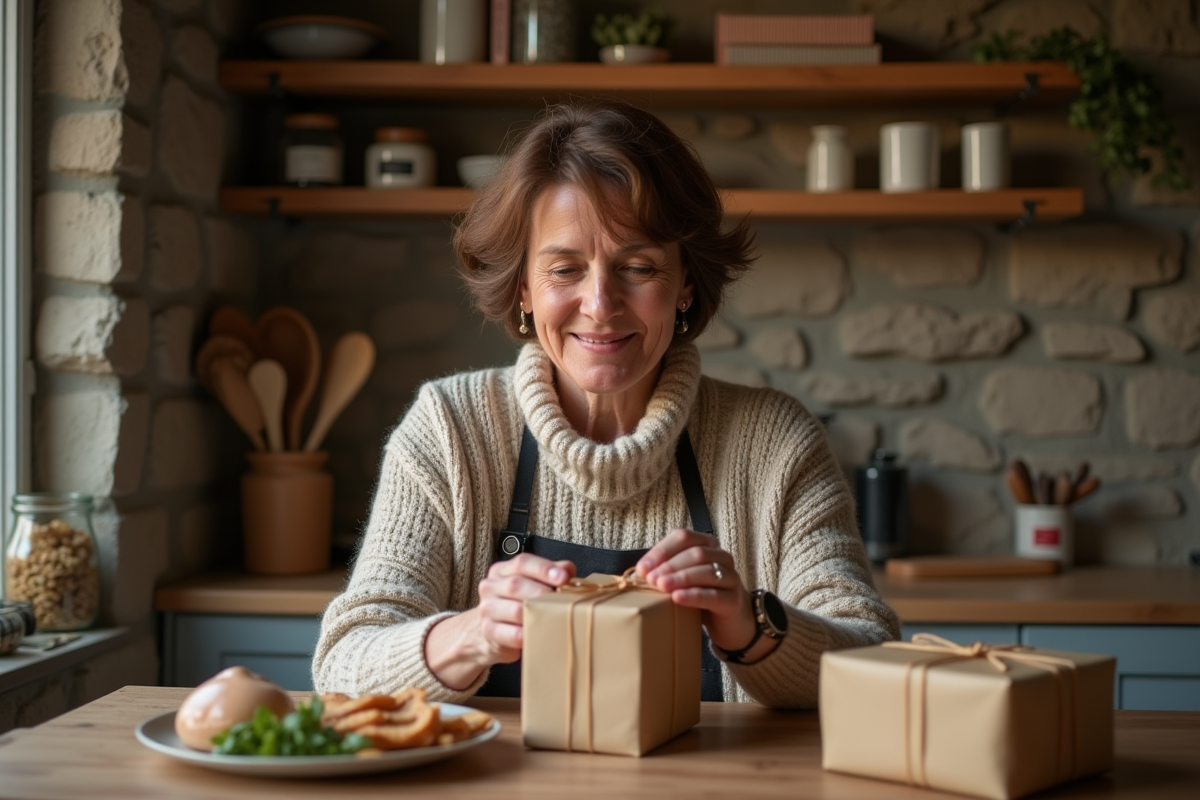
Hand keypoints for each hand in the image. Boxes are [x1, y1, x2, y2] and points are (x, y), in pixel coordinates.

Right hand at [425, 554, 574, 689]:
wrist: (491, 631)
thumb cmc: (517, 604)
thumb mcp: (532, 584)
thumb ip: (550, 574)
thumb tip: (568, 569)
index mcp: (503, 570)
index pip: (522, 563)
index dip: (544, 568)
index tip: (563, 577)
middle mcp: (491, 587)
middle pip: (516, 585)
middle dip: (542, 593)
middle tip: (562, 601)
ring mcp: (487, 609)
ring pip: (514, 610)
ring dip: (536, 614)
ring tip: (554, 618)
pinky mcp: (489, 631)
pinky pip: (509, 634)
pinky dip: (526, 635)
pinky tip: (537, 634)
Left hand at [636, 528, 757, 654]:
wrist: (731, 621)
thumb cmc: (702, 595)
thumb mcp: (683, 579)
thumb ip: (665, 571)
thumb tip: (640, 572)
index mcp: (707, 545)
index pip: (684, 537)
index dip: (662, 550)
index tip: (642, 567)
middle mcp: (722, 557)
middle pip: (696, 553)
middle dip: (669, 565)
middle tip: (650, 579)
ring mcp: (731, 578)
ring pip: (707, 571)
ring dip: (681, 577)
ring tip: (662, 586)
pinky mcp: (733, 600)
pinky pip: (714, 595)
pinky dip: (694, 595)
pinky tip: (678, 598)